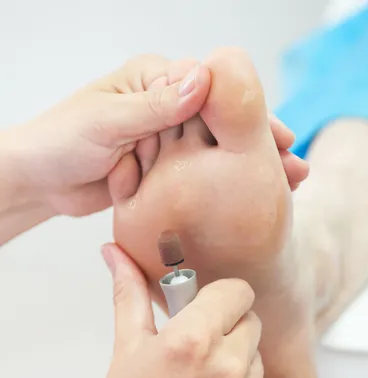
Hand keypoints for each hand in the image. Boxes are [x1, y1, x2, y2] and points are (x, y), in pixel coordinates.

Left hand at [7, 55, 210, 216]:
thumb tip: (202, 82)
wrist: (42, 182)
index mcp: (149, 77)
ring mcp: (158, 141)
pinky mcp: (155, 169)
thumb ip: (158, 105)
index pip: (198, 86)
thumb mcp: (111, 120)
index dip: (194, 112)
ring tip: (121, 165)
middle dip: (165, 148)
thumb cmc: (64, 139)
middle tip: (132, 150)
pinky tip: (122, 183)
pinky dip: (146, 186)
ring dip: (153, 170)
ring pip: (185, 159)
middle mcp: (160, 106)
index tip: (163, 130)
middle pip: (196, 129)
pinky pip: (171, 182)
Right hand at [84, 244, 271, 377]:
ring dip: (235, 359)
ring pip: (256, 354)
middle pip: (250, 319)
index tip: (205, 307)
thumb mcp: (126, 348)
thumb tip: (116, 254)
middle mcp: (228, 365)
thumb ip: (129, 294)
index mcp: (193, 339)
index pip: (237, 290)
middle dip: (226, 326)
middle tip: (196, 347)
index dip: (219, 296)